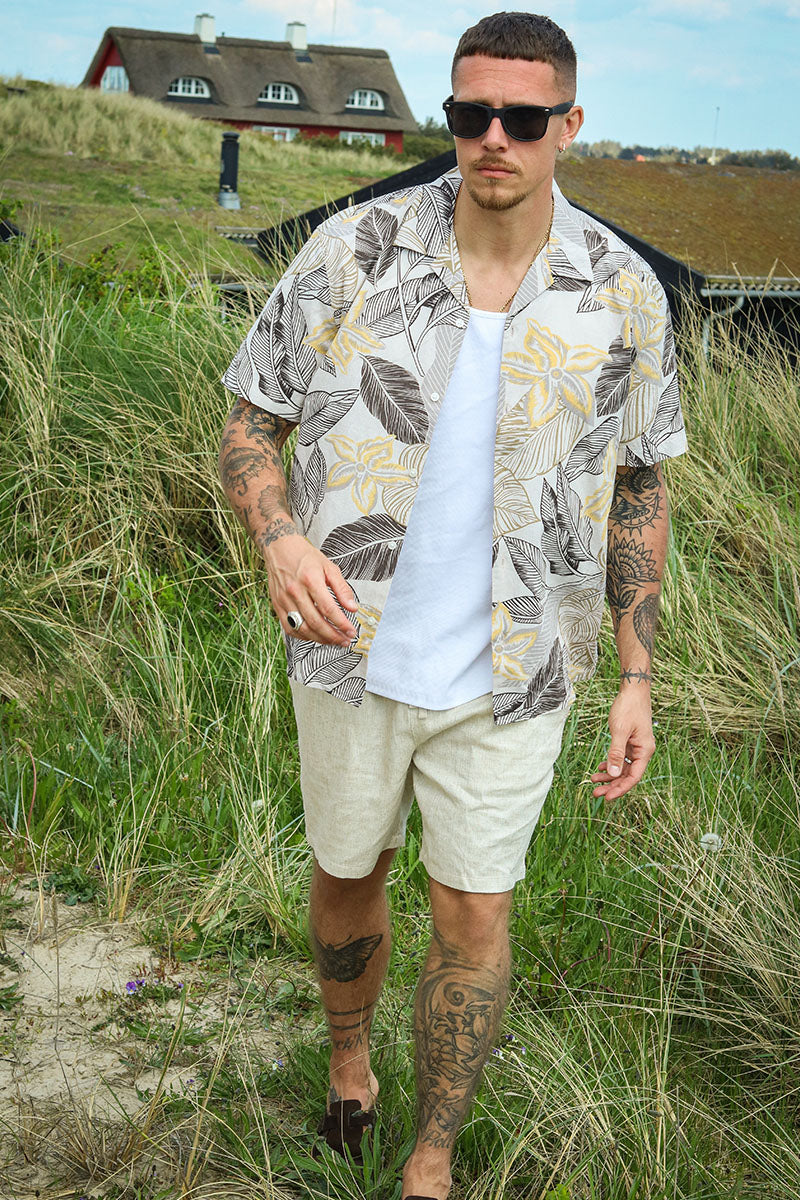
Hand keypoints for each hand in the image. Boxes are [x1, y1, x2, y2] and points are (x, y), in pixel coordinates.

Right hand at [264, 532, 357, 646]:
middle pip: (315, 622)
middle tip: (345, 641)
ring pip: (302, 628)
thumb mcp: (329, 567)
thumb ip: (342, 589)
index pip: (328, 609)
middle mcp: (295, 591)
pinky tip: (315, 636)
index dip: (341, 623)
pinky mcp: (277, 605)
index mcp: (310, 580)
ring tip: (333, 641)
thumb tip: (353, 608)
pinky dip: (303, 636)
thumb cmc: (305, 557)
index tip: (351, 631)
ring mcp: (284, 600)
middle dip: (333, 636)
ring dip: (320, 639)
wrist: (280, 548)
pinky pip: (289, 627)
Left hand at [591, 684, 655, 800]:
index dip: (620, 789)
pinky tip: (601, 767)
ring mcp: (636, 746)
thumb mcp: (620, 731)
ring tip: (594, 780)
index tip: (607, 797)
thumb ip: (616, 753)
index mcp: (645, 751)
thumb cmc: (628, 708)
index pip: (633, 777)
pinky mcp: (630, 741)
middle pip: (628, 775)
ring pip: (623, 767)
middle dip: (612, 785)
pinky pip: (621, 758)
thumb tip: (613, 774)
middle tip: (595, 793)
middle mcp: (643, 751)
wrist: (633, 690)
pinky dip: (611, 763)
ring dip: (610, 775)